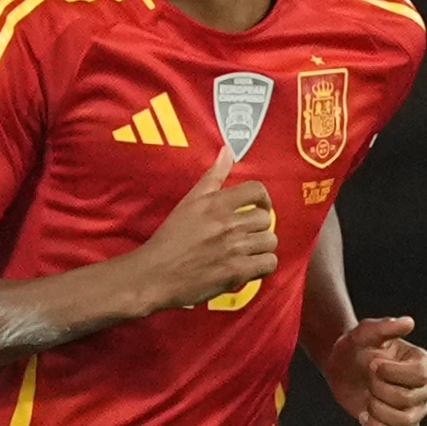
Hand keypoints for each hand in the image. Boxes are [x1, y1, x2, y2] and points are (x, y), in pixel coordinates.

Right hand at [126, 151, 275, 314]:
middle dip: (259, 227)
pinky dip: (262, 266)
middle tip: (247, 235)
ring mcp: (233, 248)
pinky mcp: (237, 271)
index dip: (263, 199)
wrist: (156, 275)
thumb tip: (227, 150)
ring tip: (248, 252)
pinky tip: (249, 266)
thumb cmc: (170, 240)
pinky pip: (268, 263)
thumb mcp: (189, 201)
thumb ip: (212, 176)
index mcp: (215, 203)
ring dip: (262, 247)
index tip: (259, 207)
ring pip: (270, 241)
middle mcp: (227, 223)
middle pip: (266, 218)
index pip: (257, 190)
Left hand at [321, 314, 426, 425]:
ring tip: (367, 397)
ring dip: (378, 410)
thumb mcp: (363, 333)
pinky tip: (364, 416)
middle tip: (368, 379)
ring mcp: (416, 409)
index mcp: (422, 362)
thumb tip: (408, 322)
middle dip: (379, 390)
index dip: (391, 373)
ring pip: (405, 421)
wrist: (342, 368)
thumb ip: (383, 327)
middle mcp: (425, 386)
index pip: (420, 375)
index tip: (373, 364)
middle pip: (409, 400)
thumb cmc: (355, 347)